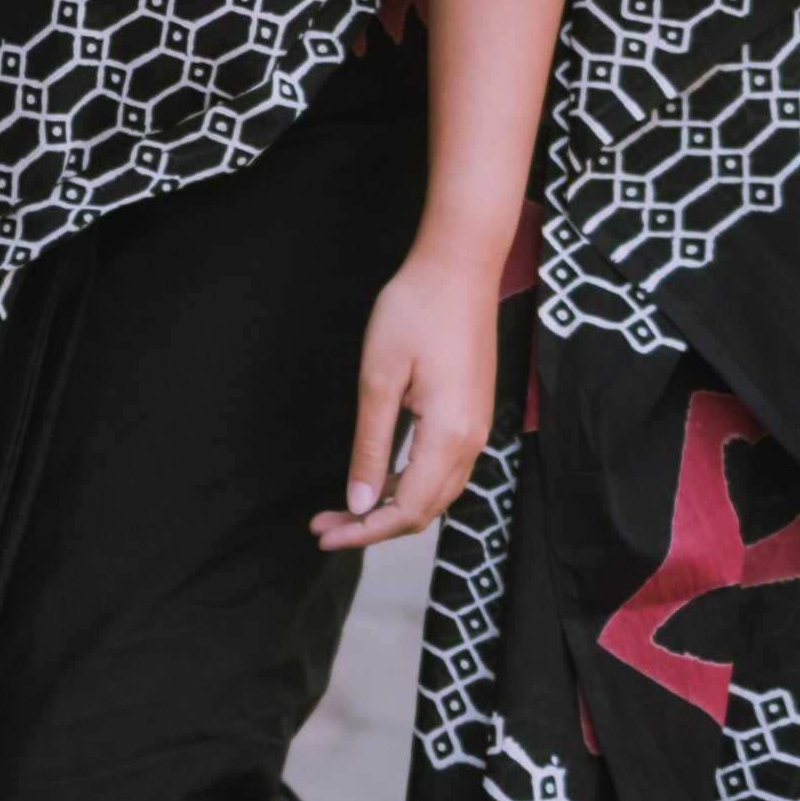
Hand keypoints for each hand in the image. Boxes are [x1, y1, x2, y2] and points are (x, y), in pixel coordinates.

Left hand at [314, 233, 509, 551]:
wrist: (460, 265)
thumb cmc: (415, 310)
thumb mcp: (378, 378)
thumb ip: (370, 445)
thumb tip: (357, 500)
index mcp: (448, 435)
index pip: (406, 509)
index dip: (363, 531)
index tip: (322, 535)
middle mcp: (472, 441)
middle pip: (423, 510)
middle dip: (371, 525)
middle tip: (322, 524)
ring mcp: (478, 429)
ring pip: (435, 494)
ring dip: (390, 507)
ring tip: (342, 506)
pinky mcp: (474, 415)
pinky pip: (444, 470)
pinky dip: (410, 485)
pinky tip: (378, 478)